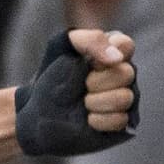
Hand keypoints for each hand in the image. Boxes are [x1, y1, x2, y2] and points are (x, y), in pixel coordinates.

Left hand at [14, 27, 137, 159]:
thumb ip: (91, 40)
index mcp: (111, 53)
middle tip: (82, 86)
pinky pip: (121, 120)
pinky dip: (100, 120)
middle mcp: (122, 76)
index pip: (126, 46)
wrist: (36, 111)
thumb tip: (117, 58)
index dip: (106, 55)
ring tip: (83, 103)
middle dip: (96, 82)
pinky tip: (88, 119)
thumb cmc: (51, 77)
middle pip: (127, 74)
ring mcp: (123, 99)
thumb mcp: (63, 46)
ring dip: (97, 102)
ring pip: (126, 98)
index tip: (88, 63)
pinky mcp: (119, 123)